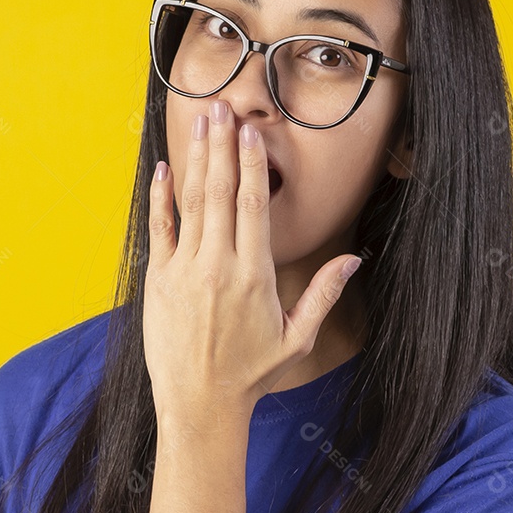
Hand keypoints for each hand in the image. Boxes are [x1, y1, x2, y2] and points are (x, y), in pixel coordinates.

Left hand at [143, 100, 362, 425]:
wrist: (199, 404)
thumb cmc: (250, 374)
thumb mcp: (297, 339)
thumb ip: (323, 294)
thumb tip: (354, 259)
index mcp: (255, 275)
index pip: (253, 206)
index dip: (251, 163)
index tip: (253, 131)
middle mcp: (218, 265)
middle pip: (220, 192)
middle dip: (222, 145)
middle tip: (223, 107)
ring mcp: (184, 270)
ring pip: (191, 203)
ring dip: (195, 158)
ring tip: (200, 121)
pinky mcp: (158, 280)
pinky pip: (159, 229)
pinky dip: (160, 197)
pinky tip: (162, 168)